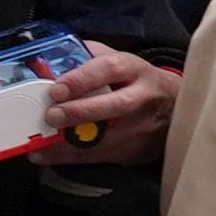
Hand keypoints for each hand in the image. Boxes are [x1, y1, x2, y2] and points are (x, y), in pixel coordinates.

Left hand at [39, 52, 178, 169]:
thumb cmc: (134, 80)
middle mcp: (142, 97)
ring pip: (106, 138)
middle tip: (52, 116)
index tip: (57, 89)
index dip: (82, 79)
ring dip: (69, 142)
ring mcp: (141, 126)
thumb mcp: (117, 60)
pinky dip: (69, 157)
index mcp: (134, 69)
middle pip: (114, 105)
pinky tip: (45, 155)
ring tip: (40, 142)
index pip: (109, 70)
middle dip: (80, 112)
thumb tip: (44, 62)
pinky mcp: (136, 150)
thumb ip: (85, 58)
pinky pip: (99, 156)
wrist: (175, 107)